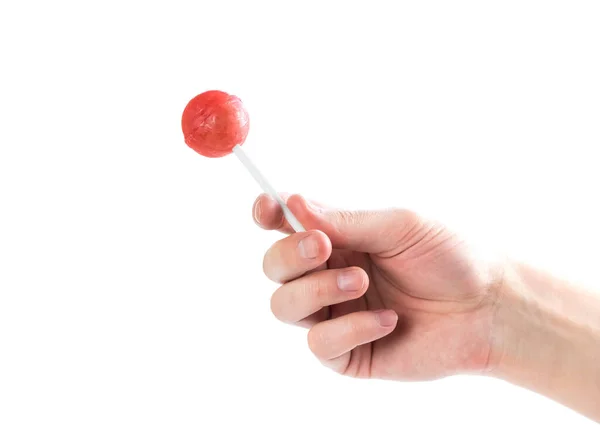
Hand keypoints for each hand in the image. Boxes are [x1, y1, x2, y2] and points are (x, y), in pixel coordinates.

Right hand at [253, 194, 504, 379]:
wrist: (490, 307)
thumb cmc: (449, 256)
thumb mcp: (398, 226)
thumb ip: (344, 220)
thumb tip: (293, 202)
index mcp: (338, 239)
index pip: (285, 226)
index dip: (267, 215)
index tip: (267, 209)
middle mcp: (328, 274)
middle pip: (274, 267)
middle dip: (291, 255)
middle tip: (325, 246)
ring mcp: (335, 314)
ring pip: (284, 306)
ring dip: (317, 290)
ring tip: (362, 281)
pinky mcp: (347, 353)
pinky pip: (320, 344)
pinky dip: (350, 329)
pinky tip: (389, 321)